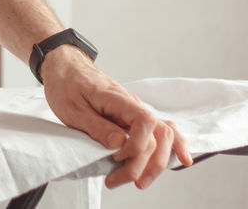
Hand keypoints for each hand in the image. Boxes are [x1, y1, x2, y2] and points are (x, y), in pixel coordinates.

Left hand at [41, 46, 192, 189]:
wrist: (66, 67)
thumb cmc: (67, 85)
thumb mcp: (73, 108)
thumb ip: (98, 126)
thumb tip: (120, 143)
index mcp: (118, 99)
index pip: (145, 123)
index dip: (137, 146)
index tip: (116, 158)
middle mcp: (133, 104)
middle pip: (159, 134)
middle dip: (148, 163)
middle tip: (125, 180)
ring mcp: (136, 111)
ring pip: (164, 135)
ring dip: (157, 162)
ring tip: (142, 181)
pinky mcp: (133, 117)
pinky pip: (160, 130)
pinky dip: (173, 145)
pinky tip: (182, 159)